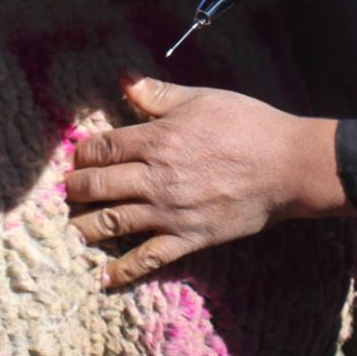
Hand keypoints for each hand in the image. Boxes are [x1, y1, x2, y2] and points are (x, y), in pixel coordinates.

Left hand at [66, 74, 354, 287]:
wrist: (288, 166)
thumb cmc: (248, 125)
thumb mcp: (201, 98)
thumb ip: (158, 93)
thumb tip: (124, 78)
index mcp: (157, 140)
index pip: (103, 148)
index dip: (84, 153)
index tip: (78, 157)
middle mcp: (156, 178)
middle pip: (99, 186)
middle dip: (76, 188)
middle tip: (68, 190)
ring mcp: (169, 212)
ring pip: (113, 222)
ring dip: (86, 226)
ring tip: (72, 228)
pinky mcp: (188, 239)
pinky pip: (147, 258)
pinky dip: (122, 270)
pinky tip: (103, 277)